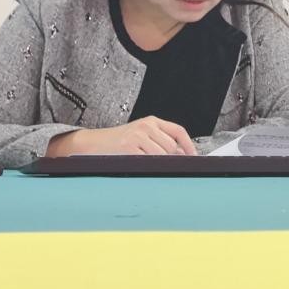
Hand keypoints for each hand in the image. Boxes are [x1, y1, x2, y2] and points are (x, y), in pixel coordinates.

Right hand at [47, 116, 196, 156]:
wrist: (93, 143)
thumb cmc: (118, 142)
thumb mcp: (141, 135)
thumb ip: (160, 142)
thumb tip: (180, 156)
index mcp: (151, 121)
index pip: (178, 131)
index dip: (189, 145)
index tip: (194, 157)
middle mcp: (146, 125)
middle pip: (171, 146)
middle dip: (172, 158)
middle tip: (166, 166)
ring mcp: (137, 135)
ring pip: (162, 154)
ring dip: (160, 163)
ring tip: (148, 165)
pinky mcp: (129, 146)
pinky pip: (148, 160)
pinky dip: (150, 166)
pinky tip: (142, 166)